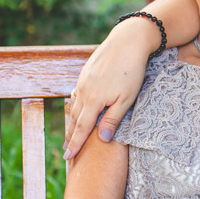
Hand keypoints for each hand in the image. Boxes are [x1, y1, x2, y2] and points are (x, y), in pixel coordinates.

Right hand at [64, 19, 155, 158]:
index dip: (75, 144)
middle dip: (71, 136)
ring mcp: (83, 81)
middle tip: (67, 151)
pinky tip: (77, 108)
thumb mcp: (126, 99)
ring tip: (71, 134)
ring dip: (72, 121)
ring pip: (75, 106)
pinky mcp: (86, 72)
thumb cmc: (131, 71)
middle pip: (75, 119)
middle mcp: (84, 91)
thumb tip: (101, 140)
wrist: (127, 40)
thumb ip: (113, 120)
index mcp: (93, 101)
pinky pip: (77, 93)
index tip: (68, 157)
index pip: (81, 128)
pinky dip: (75, 105)